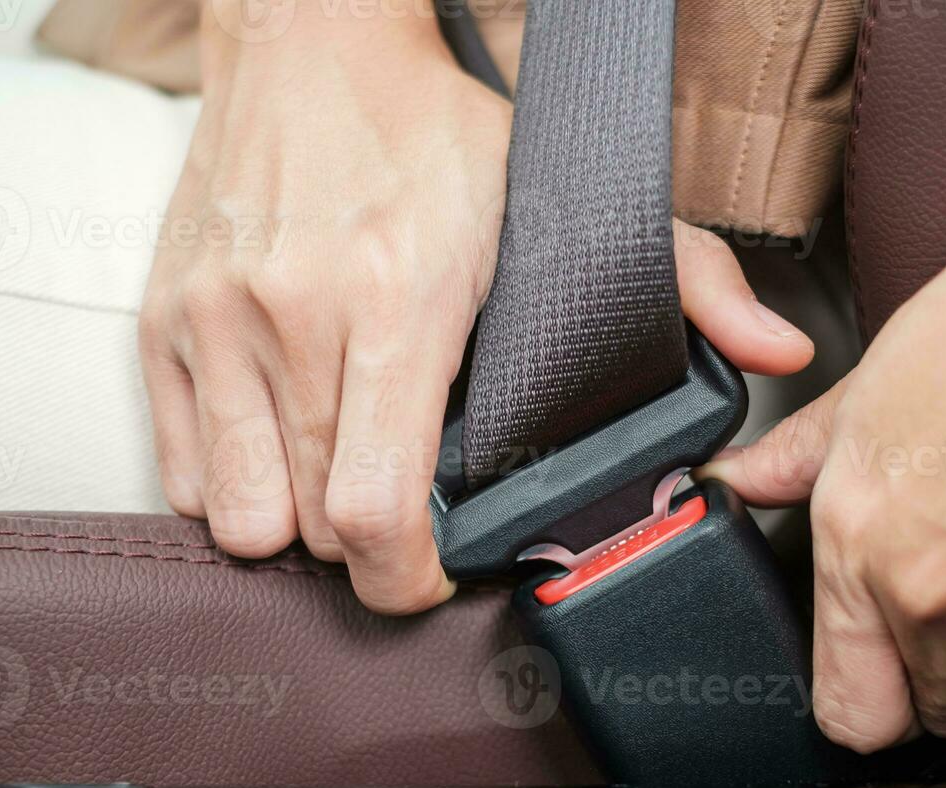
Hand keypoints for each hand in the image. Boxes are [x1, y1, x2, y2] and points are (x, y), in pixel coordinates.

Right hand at [140, 3, 814, 613]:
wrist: (309, 42)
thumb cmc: (437, 129)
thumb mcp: (576, 196)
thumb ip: (691, 284)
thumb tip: (784, 351)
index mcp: (397, 302)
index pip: (377, 511)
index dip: (409, 576)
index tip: (435, 566)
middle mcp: (291, 317)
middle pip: (312, 529)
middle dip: (366, 550)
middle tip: (405, 515)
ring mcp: (213, 323)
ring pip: (238, 517)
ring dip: (296, 526)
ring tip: (341, 482)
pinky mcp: (161, 321)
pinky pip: (181, 472)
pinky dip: (232, 487)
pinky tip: (283, 449)